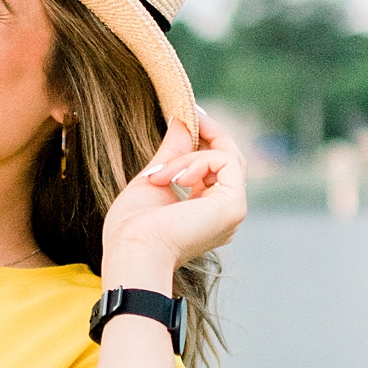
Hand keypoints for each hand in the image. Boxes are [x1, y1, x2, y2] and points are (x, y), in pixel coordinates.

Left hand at [99, 106, 247, 290]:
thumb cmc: (133, 227)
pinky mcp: (234, 205)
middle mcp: (224, 213)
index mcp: (207, 213)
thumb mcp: (154, 179)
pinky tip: (176, 179)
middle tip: (188, 116)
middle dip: (208, 134)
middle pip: (230, 159)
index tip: (189, 116)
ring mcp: (233, 210)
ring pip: (225, 157)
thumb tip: (182, 120)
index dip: (206, 139)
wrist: (133, 251)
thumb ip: (172, 152)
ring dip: (187, 157)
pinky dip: (198, 161)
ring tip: (159, 176)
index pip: (218, 167)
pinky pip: (226, 162)